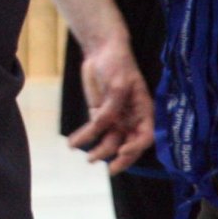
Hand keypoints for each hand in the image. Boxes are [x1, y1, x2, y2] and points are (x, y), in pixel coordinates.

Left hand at [66, 31, 155, 173]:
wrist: (102, 50)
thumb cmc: (118, 64)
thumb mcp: (118, 84)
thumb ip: (111, 107)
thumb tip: (101, 125)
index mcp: (144, 110)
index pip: (145, 135)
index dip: (136, 147)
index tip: (122, 151)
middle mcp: (131, 117)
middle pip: (128, 143)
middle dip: (120, 157)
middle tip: (109, 168)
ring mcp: (115, 117)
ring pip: (109, 140)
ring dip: (99, 150)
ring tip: (87, 158)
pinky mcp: (99, 113)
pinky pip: (92, 130)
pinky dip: (83, 137)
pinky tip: (72, 143)